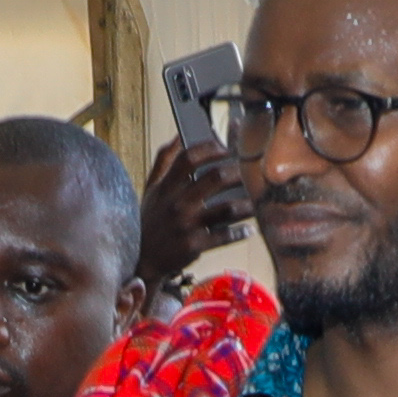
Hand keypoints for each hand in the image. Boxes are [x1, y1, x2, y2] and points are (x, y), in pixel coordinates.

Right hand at [134, 137, 252, 298]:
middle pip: (215, 178)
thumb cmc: (150, 221)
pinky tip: (248, 229)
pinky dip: (240, 232)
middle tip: (248, 175)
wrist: (142, 259)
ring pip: (227, 208)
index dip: (210, 148)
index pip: (189, 158)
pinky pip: (225, 236)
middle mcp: (178, 203)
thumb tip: (177, 137)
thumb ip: (163, 161)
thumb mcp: (151, 189)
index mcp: (167, 187)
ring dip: (246, 204)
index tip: (225, 148)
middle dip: (237, 173)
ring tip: (254, 202)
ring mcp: (187, 225)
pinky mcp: (195, 245)